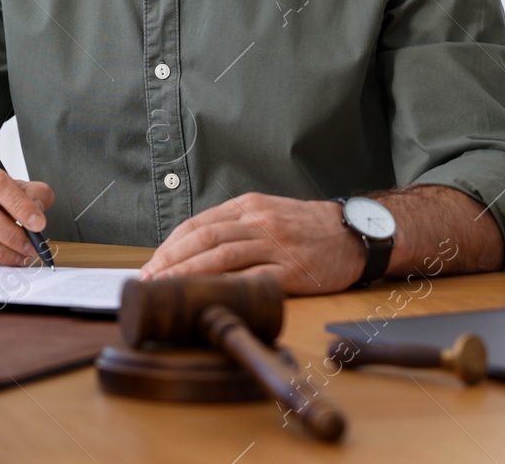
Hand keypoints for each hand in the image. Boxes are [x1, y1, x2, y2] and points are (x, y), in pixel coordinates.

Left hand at [138, 192, 365, 295]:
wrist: (354, 234)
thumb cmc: (307, 227)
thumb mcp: (268, 212)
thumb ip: (235, 226)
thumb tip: (192, 248)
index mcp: (248, 206)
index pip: (197, 224)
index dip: (170, 245)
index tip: (151, 265)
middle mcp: (258, 221)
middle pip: (203, 239)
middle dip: (170, 260)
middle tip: (149, 280)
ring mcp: (275, 245)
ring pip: (221, 257)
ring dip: (188, 274)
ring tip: (168, 289)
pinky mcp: (291, 270)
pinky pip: (253, 279)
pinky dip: (227, 288)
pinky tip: (208, 299)